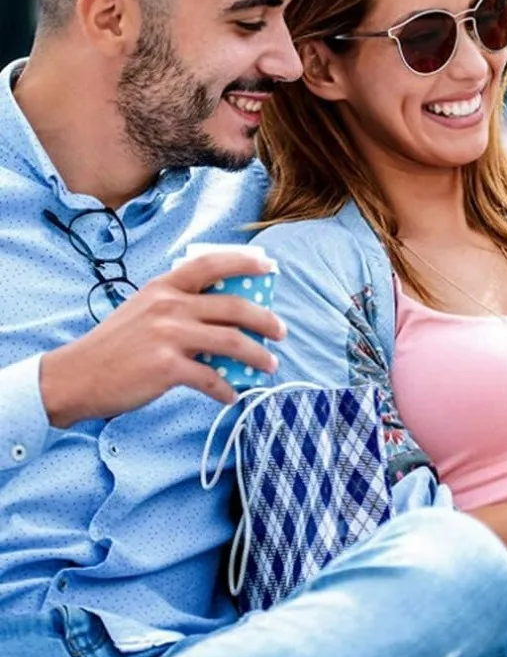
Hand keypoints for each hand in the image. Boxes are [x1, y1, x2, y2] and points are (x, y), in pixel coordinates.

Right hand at [39, 252, 286, 427]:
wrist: (76, 376)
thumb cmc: (114, 345)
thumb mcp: (143, 310)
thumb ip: (178, 305)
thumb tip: (225, 315)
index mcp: (164, 287)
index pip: (210, 264)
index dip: (244, 261)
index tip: (269, 266)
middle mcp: (169, 306)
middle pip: (234, 306)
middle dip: (265, 319)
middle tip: (281, 331)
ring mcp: (169, 336)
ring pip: (231, 341)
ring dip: (257, 355)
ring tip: (269, 365)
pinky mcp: (167, 367)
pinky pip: (211, 378)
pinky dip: (226, 389)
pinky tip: (231, 395)